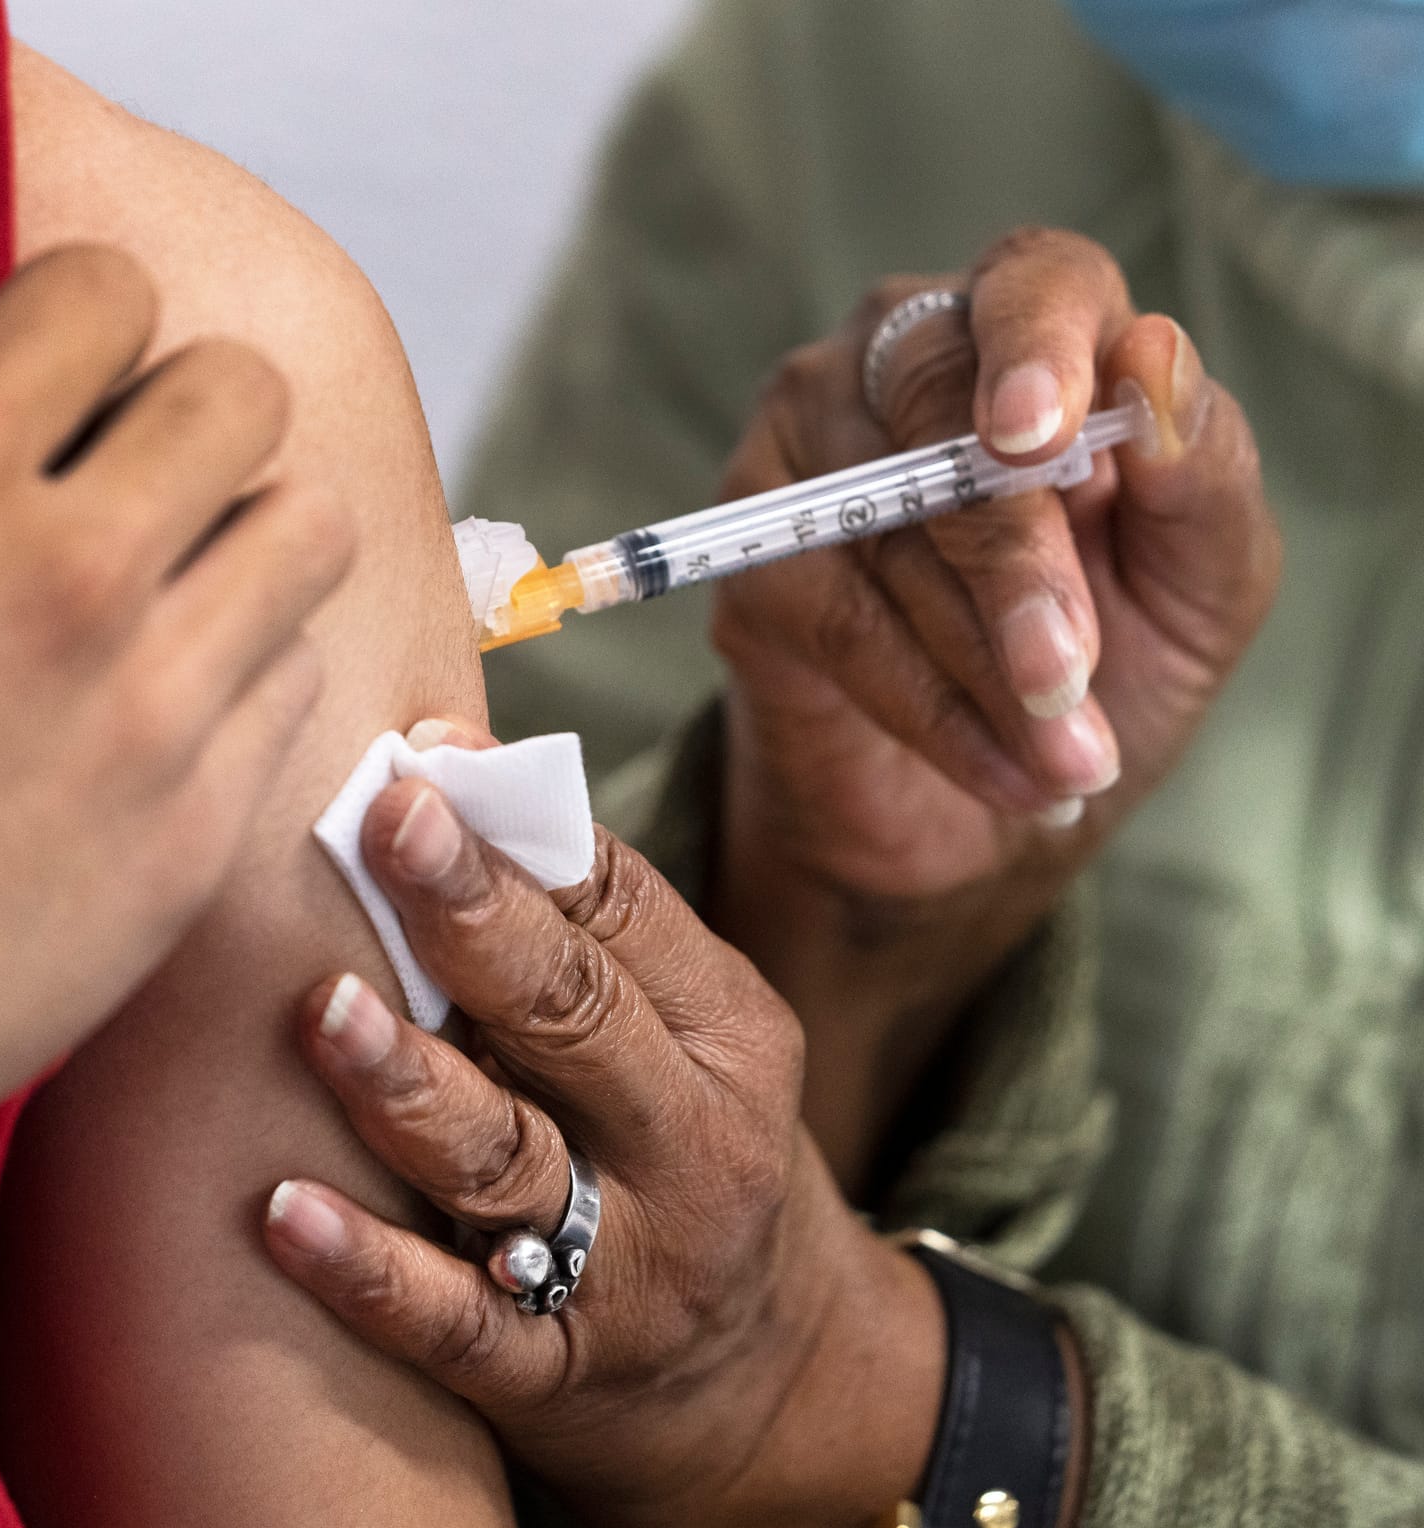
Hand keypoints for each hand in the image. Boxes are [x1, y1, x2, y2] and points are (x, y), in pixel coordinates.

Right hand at [0, 245, 353, 1186]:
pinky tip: (169, 705)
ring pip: (311, 533)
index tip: (54, 378)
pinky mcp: (200, 829)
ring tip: (178, 579)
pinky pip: (301, 685)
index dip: (80, 316)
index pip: (108, 291)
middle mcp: (75, 575)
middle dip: (190, 405)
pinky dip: (249, 669)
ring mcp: (157, 709)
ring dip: (249, 530)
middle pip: (245, 393)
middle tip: (132, 468)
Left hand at [263, 752, 946, 1527]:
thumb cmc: (693, 1161)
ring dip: (409, 1085)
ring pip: (508, 1164)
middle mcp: (692, 1146)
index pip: (628, 912)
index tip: (422, 758)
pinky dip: (369, 1271)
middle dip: (473, 917)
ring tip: (323, 1012)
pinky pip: (455, 1322)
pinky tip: (282, 1214)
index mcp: (729, 1036)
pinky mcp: (557, 1375)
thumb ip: (594, 939)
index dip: (519, 832)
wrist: (779, 1392)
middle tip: (383, 825)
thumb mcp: (695, 1044)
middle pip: (575, 1017)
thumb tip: (441, 780)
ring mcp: (626, 1268)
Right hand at [706, 231, 1278, 1180]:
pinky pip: (806, 609)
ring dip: (972, 643)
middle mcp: (892, 383)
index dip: (1046, 342)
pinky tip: (990, 768)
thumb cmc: (1088, 701)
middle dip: (1009, 532)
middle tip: (1067, 658)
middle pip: (931, 382)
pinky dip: (906, 697)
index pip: (1034, 282)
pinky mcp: (738, 571)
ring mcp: (796, 466)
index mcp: (1022, 362)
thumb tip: (1148, 383)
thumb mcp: (1192, 605)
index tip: (1063, 438)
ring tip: (1060, 756)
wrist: (963, 840)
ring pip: (861, 508)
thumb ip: (1193, 484)